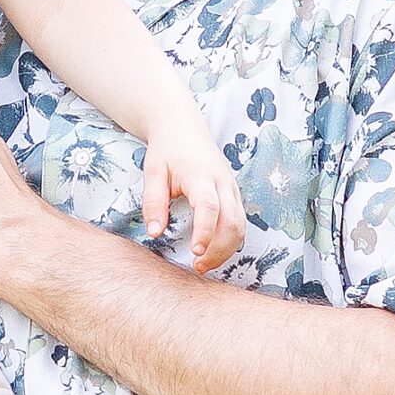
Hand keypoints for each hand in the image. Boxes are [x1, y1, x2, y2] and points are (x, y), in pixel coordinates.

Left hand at [141, 113, 245, 272]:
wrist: (183, 128)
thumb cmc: (166, 151)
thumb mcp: (152, 172)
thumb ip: (153, 202)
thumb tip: (154, 232)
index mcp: (201, 175)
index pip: (210, 207)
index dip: (206, 232)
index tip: (196, 252)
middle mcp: (223, 182)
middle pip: (233, 221)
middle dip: (219, 249)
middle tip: (197, 266)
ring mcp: (232, 188)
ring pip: (241, 225)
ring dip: (227, 249)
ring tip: (204, 264)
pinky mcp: (234, 194)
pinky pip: (240, 222)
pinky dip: (231, 241)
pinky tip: (213, 252)